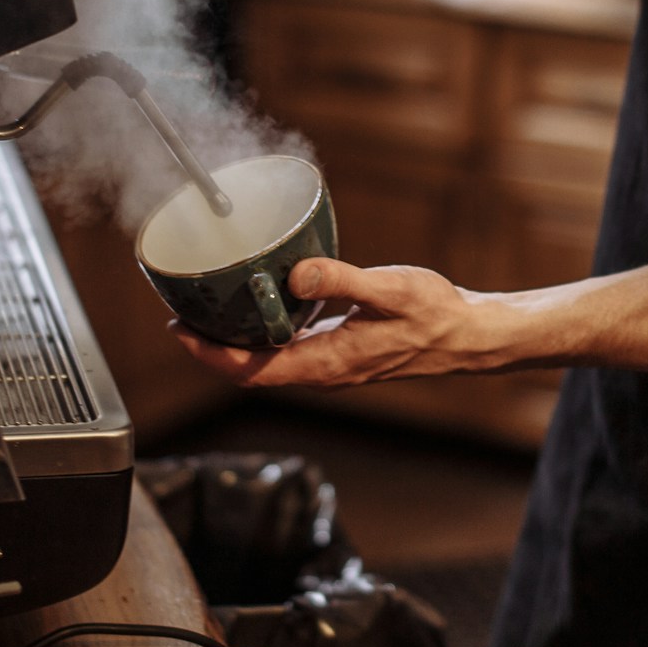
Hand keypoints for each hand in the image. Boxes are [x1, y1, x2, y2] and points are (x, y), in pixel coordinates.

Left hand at [174, 259, 513, 387]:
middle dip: (212, 351)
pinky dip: (263, 338)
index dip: (212, 356)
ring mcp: (331, 366)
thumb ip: (341, 280)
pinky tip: (258, 311)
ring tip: (207, 316)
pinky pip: (288, 353)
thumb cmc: (435, 314)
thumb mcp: (388, 288)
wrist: (466, 336)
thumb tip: (295, 274)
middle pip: (252, 373)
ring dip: (235, 346)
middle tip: (181, 320)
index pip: (254, 371)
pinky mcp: (340, 354)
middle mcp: (324, 372)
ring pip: (268, 365)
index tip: (181, 333)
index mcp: (328, 362)